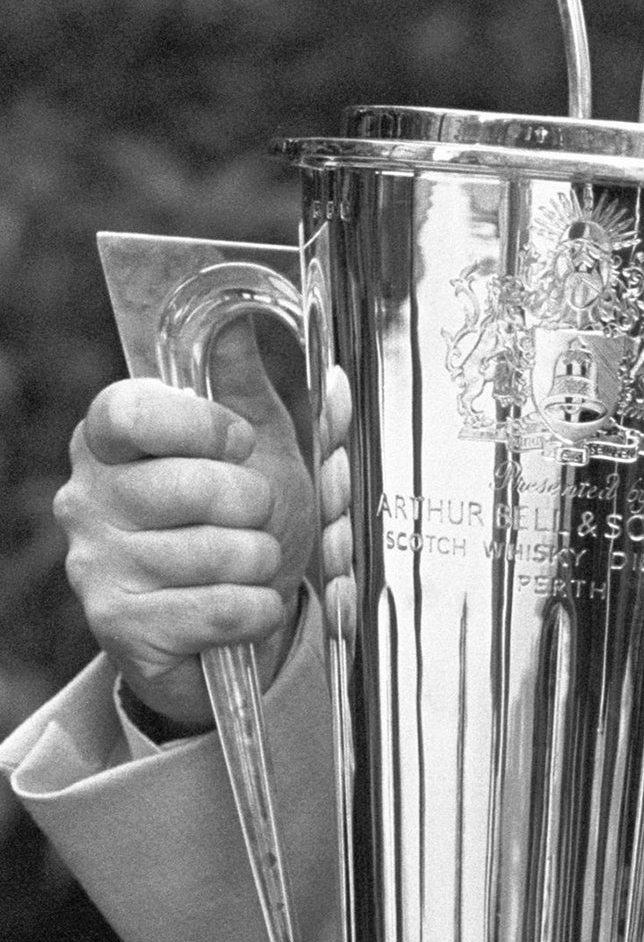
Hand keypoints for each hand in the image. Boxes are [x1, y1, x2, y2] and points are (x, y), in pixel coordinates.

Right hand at [54, 329, 325, 728]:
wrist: (238, 625)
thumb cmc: (242, 524)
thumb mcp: (254, 443)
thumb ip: (240, 379)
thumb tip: (233, 312)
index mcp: (109, 442)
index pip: (130, 411)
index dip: (202, 426)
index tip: (238, 443)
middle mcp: (85, 499)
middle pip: (192, 485)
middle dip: (254, 505)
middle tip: (251, 517)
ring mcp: (95, 566)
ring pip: (219, 551)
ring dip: (260, 561)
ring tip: (246, 565)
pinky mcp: (120, 628)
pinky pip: (222, 609)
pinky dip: (257, 608)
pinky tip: (245, 605)